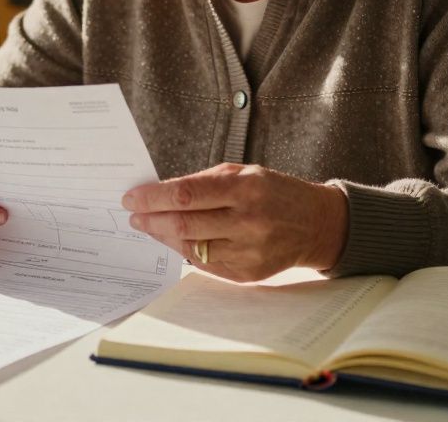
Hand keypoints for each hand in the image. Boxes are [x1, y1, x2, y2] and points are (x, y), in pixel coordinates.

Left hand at [122, 163, 347, 282]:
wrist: (316, 225)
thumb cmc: (274, 192)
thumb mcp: (245, 173)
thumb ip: (204, 182)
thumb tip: (160, 194)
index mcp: (246, 189)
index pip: (187, 194)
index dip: (153, 197)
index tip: (131, 197)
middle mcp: (248, 221)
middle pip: (184, 224)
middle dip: (151, 219)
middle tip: (133, 215)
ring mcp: (248, 251)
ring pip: (190, 247)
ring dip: (163, 236)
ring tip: (150, 225)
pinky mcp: (248, 274)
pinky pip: (205, 264)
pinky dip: (185, 250)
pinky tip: (176, 240)